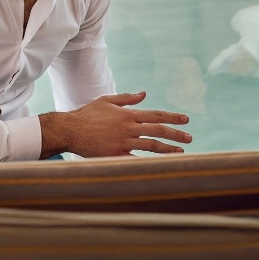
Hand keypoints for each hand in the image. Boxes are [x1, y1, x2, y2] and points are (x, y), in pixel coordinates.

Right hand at [40, 91, 191, 157]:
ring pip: (151, 146)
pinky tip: (160, 166)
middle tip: (189, 138)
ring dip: (168, 149)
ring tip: (180, 152)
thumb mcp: (107, 101)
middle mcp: (129, 127)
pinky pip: (136, 160)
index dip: (173, 116)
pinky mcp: (115, 155)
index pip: (156, 114)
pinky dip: (149, 163)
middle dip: (176, 134)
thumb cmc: (87, 114)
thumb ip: (127, 98)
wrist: (69, 130)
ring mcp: (123, 142)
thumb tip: (144, 94)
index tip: (186, 119)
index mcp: (128, 114)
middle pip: (158, 130)